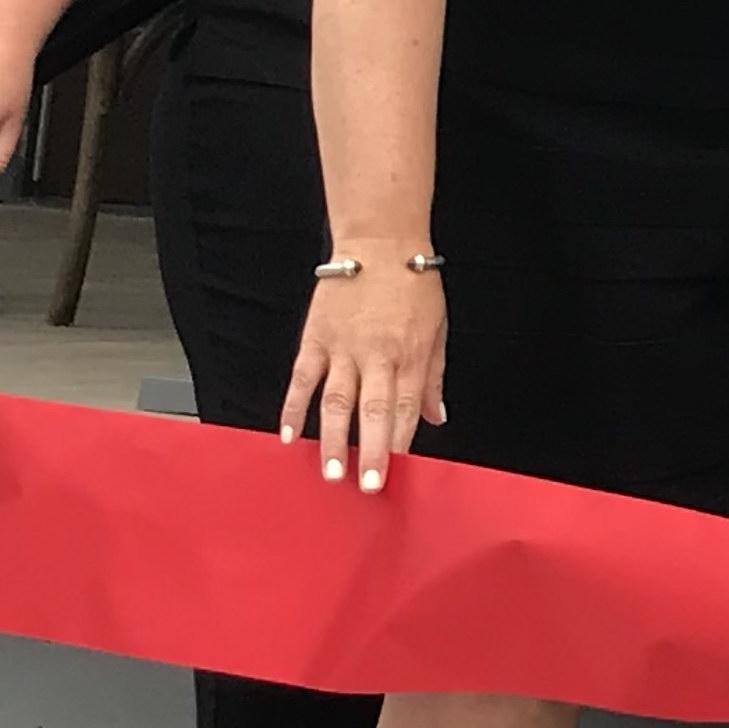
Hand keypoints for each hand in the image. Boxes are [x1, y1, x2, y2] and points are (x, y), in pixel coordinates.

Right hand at [280, 260, 445, 492]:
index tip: (397, 474)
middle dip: (372, 450)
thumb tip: (437, 418)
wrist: (382, 242)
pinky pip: (302, 378)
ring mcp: (344, 347)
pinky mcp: (316, 338)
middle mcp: (378, 355)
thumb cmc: (414, 286)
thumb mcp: (438, 328)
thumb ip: (434, 376)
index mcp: (412, 356)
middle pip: (374, 410)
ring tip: (331, 471)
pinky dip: (293, 407)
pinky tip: (289, 435)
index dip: (401, 443)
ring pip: (335, 400)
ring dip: (332, 438)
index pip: (406, 409)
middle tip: (367, 485)